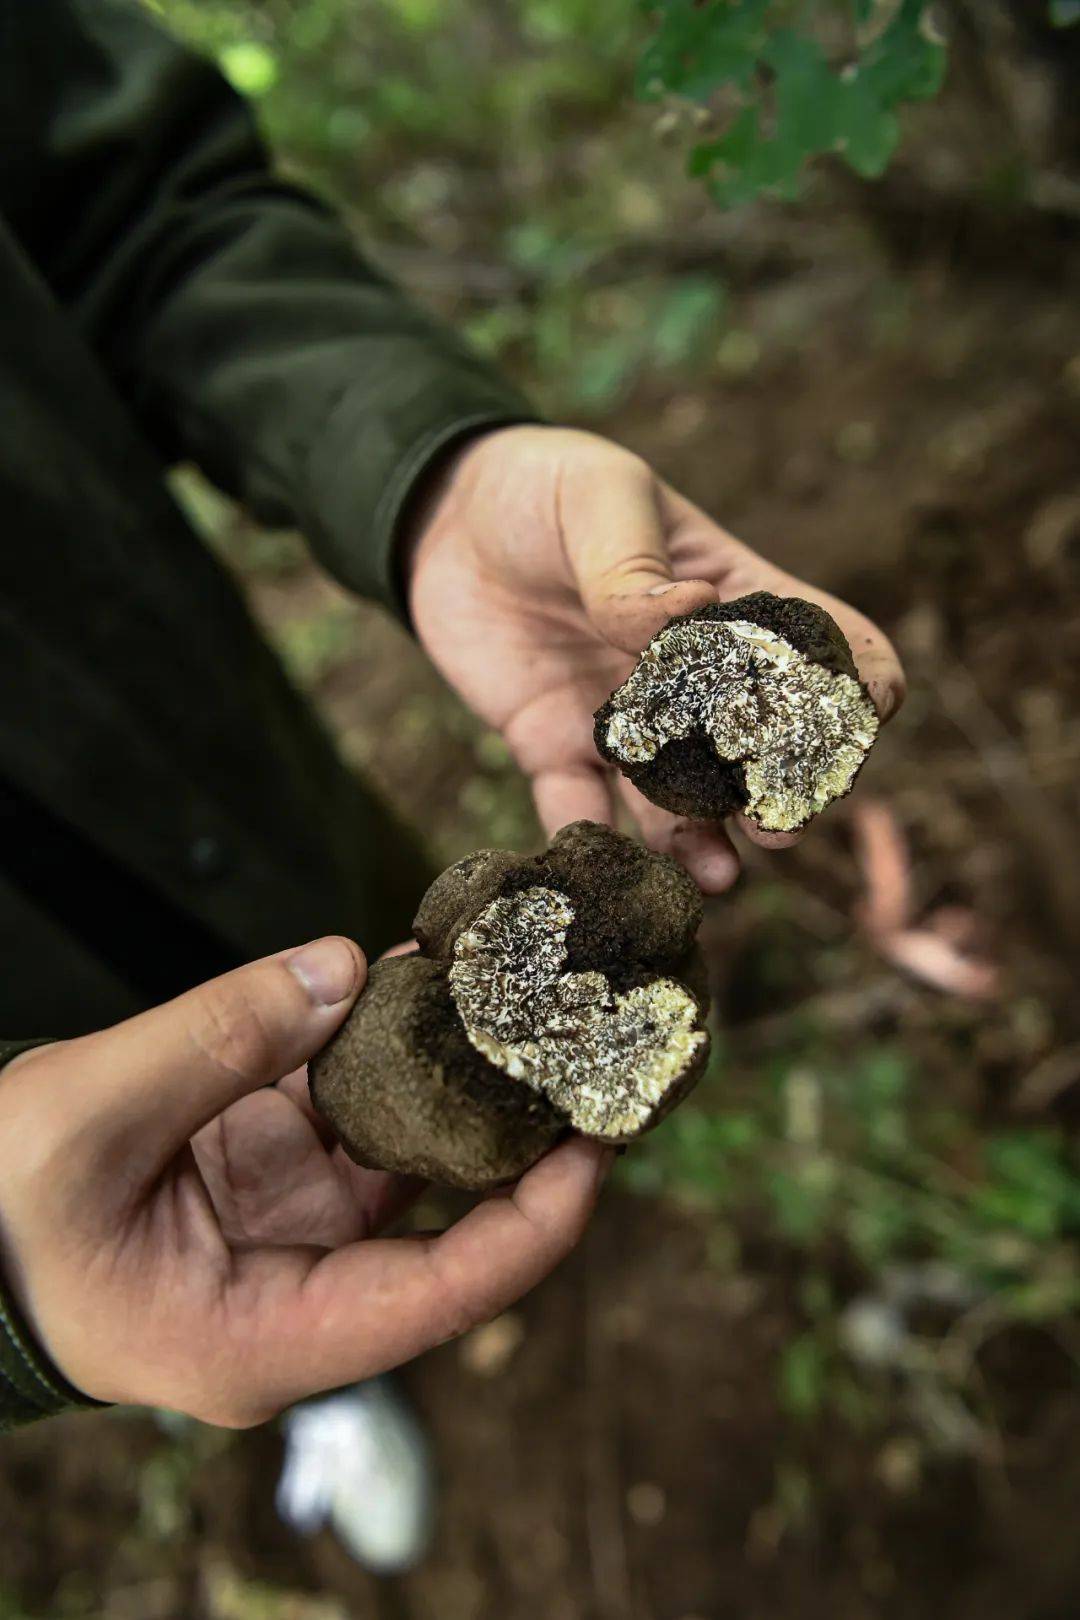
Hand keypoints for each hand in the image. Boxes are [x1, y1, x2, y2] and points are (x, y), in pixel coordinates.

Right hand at [0, 939, 607, 1426]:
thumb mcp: (87, 1124)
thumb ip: (215, 1039)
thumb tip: (345, 967)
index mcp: (265, 1336)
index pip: (437, 1296)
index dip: (531, 1228)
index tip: (595, 1152)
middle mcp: (301, 1292)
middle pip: (446, 1224)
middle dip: (516, 1140)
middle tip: (585, 1051)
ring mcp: (292, 1230)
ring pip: (407, 1153)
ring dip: (458, 1078)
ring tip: (518, 992)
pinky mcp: (276, 1175)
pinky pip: (356, 1112)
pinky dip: (389, 1051)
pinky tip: (423, 980)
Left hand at [407, 425, 903, 892]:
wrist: (443, 514)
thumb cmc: (545, 485)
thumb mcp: (599, 499)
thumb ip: (634, 565)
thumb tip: (687, 612)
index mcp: (731, 602)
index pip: (823, 649)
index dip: (858, 683)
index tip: (866, 719)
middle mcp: (688, 677)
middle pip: (755, 749)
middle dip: (775, 793)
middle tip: (780, 828)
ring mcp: (624, 718)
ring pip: (675, 799)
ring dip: (699, 840)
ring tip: (717, 875)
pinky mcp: (552, 745)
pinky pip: (575, 805)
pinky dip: (587, 838)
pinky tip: (600, 861)